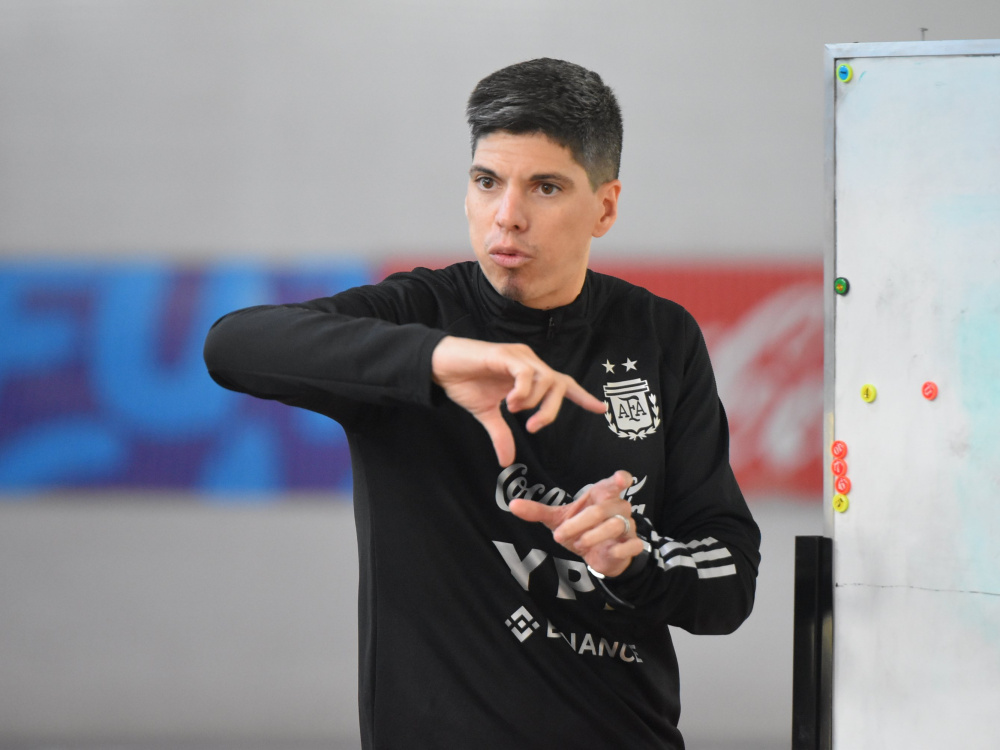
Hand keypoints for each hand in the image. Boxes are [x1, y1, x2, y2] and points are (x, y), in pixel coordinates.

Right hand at [431, 336, 605, 466]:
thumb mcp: (486, 415)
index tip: (601, 409)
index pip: (563, 384)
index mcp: (529, 375)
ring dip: (535, 402)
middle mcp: (529, 363)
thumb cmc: (465, 383)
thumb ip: (501, 434)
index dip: (582, 396)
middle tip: (533, 428)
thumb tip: (506, 461)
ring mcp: (518, 357)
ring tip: (514, 412)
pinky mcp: (504, 355)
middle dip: (552, 409)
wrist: (440, 367)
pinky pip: (526, 373)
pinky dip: (523, 390)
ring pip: (546, 378)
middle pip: (559, 383)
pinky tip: (509, 402)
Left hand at [509, 470, 644, 577]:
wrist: (601, 555)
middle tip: (560, 536)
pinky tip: (610, 552)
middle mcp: (617, 507)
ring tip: (579, 544)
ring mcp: (627, 525)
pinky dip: (620, 549)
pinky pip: (632, 544)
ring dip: (593, 537)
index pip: (614, 483)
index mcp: (601, 495)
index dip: (620, 479)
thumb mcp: (558, 519)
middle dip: (578, 524)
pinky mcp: (631, 544)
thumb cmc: (581, 529)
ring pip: (615, 526)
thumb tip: (512, 505)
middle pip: (601, 510)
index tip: (621, 479)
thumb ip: (538, 511)